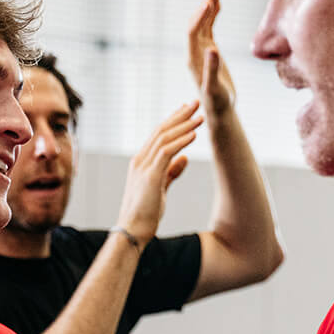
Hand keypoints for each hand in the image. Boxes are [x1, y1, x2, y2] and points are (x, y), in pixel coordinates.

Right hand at [114, 102, 202, 243]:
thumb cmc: (145, 214)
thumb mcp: (160, 188)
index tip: (187, 110)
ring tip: (200, 115)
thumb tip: (185, 158)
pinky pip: (166, 152)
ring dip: (184, 125)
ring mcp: (143, 167)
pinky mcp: (150, 176)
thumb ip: (171, 172)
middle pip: (161, 131)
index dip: (173, 121)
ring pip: (164, 138)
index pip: (158, 135)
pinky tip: (194, 134)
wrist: (132, 230)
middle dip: (179, 116)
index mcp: (141, 162)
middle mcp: (140, 160)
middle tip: (195, 103)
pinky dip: (181, 141)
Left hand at [188, 0, 235, 116]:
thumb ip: (212, 69)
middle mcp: (195, 53)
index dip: (199, 17)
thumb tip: (212, 49)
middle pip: (195, 25)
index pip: (192, 32)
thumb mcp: (214, 88)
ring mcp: (203, 51)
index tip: (209, 3)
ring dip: (208, 9)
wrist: (219, 110)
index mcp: (193, 59)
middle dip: (203, 9)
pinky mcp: (211, 51)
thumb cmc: (216, 103)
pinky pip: (210, 29)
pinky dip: (214, 16)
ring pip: (203, 25)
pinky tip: (219, 5)